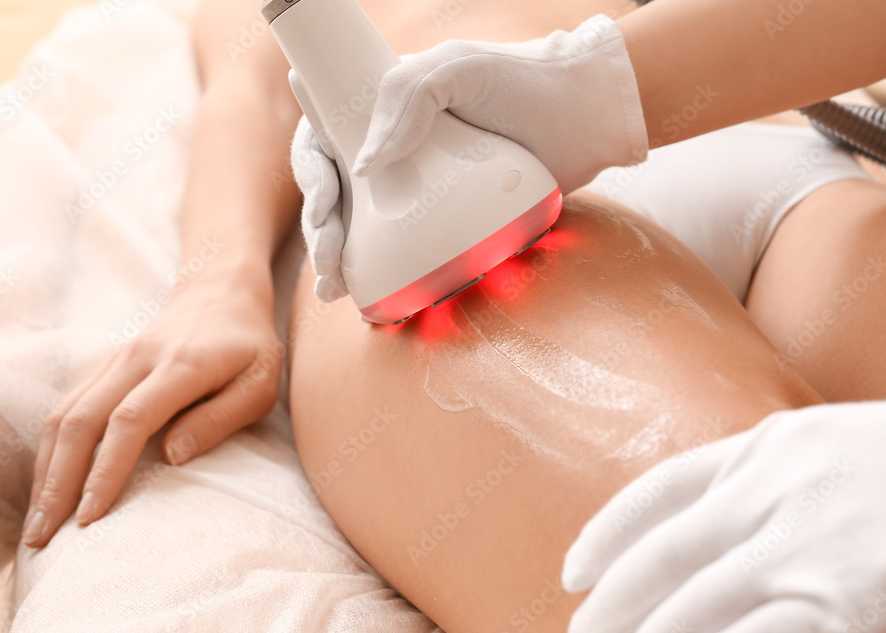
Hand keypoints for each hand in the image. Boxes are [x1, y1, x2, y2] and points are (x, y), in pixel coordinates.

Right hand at [21, 266, 280, 547]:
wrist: (219, 289)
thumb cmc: (248, 346)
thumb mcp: (259, 383)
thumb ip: (220, 418)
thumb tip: (173, 457)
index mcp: (181, 366)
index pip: (130, 421)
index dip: (106, 470)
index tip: (90, 517)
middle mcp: (138, 361)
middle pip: (82, 421)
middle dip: (57, 482)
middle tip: (42, 538)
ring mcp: (115, 361)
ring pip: (64, 415)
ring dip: (45, 471)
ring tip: (35, 525)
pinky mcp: (104, 368)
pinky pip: (66, 409)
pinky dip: (50, 451)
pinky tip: (45, 486)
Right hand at [291, 14, 646, 302]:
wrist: (583, 117)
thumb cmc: (519, 80)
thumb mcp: (456, 68)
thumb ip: (406, 99)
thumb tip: (364, 167)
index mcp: (378, 114)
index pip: (322, 142)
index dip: (312, 176)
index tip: (326, 204)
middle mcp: (392, 155)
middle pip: (335, 195)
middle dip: (321, 230)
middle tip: (329, 259)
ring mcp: (417, 193)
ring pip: (359, 230)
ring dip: (337, 262)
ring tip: (335, 291)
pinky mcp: (446, 226)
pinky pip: (403, 255)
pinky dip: (379, 280)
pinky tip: (369, 302)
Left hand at [562, 402, 885, 632]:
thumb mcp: (837, 446)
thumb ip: (779, 476)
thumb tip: (728, 525)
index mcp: (767, 445)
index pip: (660, 489)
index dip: (609, 532)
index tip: (575, 567)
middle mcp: (771, 486)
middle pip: (665, 551)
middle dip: (615, 599)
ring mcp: (803, 540)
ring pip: (695, 602)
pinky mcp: (838, 595)